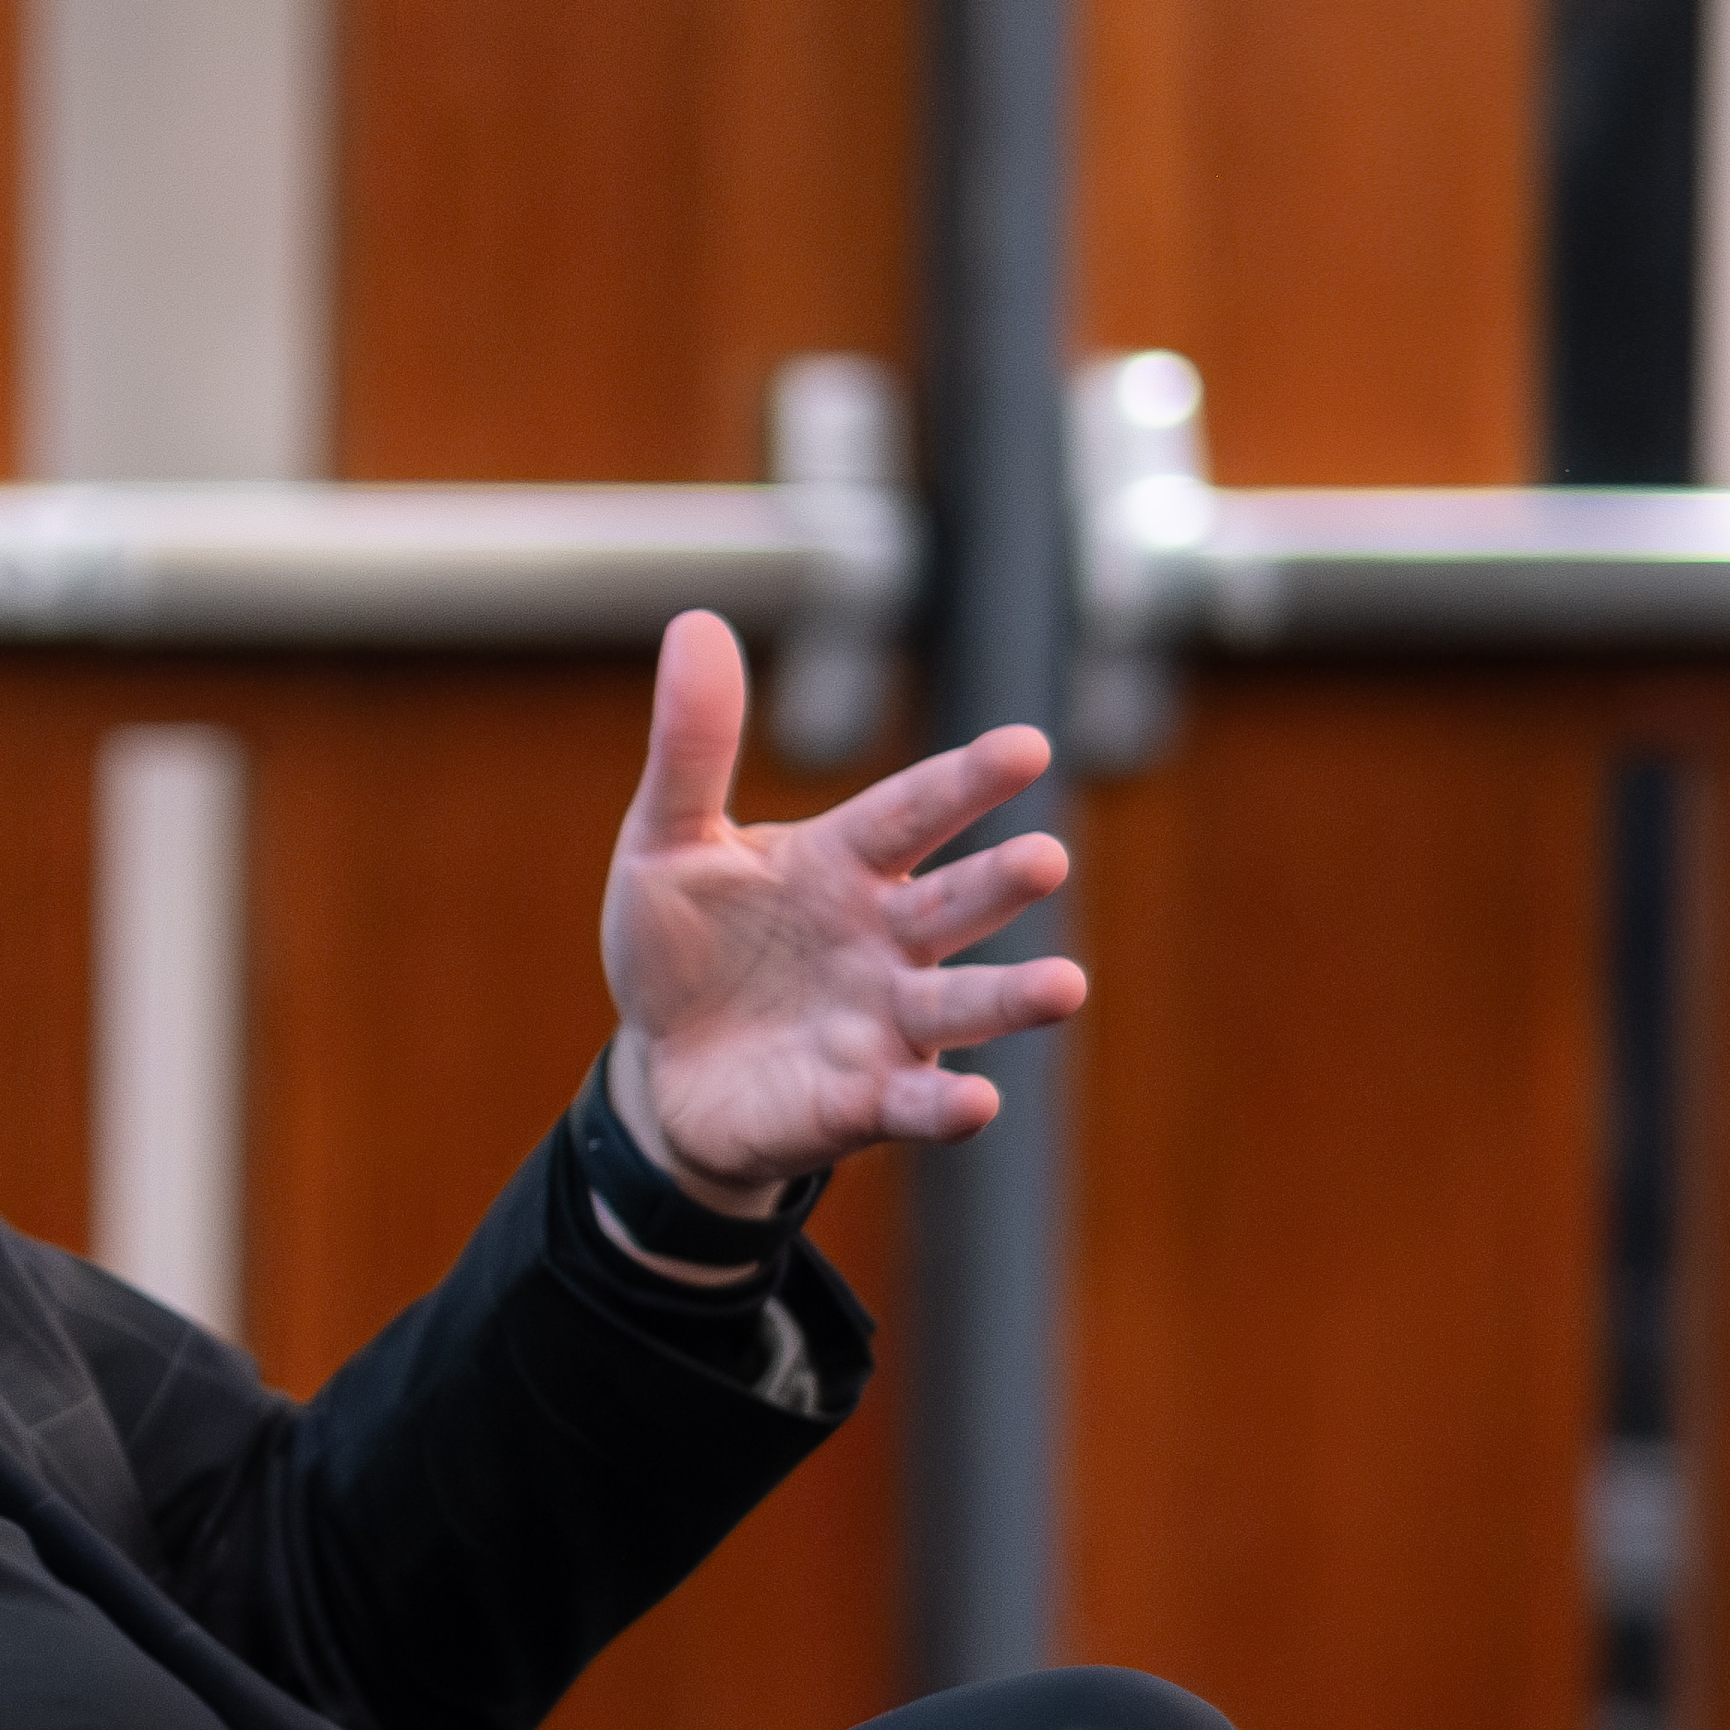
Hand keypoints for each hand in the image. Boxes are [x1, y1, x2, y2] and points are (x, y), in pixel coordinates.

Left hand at [599, 612, 1087, 1202]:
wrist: (663, 1072)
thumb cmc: (684, 949)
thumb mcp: (666, 844)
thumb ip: (693, 748)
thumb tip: (695, 621)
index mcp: (843, 863)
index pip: (913, 811)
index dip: (966, 782)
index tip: (1027, 747)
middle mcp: (884, 938)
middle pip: (955, 903)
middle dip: (1000, 883)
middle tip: (1046, 858)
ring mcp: (883, 1023)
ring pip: (962, 1004)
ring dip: (1011, 998)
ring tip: (1065, 986)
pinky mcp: (860, 1103)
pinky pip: (913, 1105)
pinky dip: (944, 1108)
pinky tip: (977, 1104)